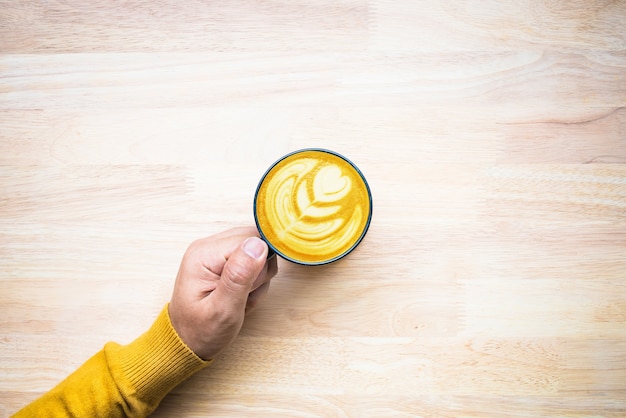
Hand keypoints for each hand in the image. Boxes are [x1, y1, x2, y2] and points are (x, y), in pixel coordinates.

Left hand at [168, 227, 277, 359]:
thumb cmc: (200, 331)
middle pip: (256, 243)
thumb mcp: (223, 310)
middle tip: (243, 296)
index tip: (247, 289)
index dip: (259, 266)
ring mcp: (216, 252)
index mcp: (204, 254)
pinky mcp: (223, 260)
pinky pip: (253, 262)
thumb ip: (239, 276)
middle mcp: (208, 247)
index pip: (250, 240)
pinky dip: (254, 282)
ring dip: (257, 280)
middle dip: (259, 273)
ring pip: (258, 253)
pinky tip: (240, 297)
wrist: (187, 343)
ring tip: (240, 299)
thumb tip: (257, 245)